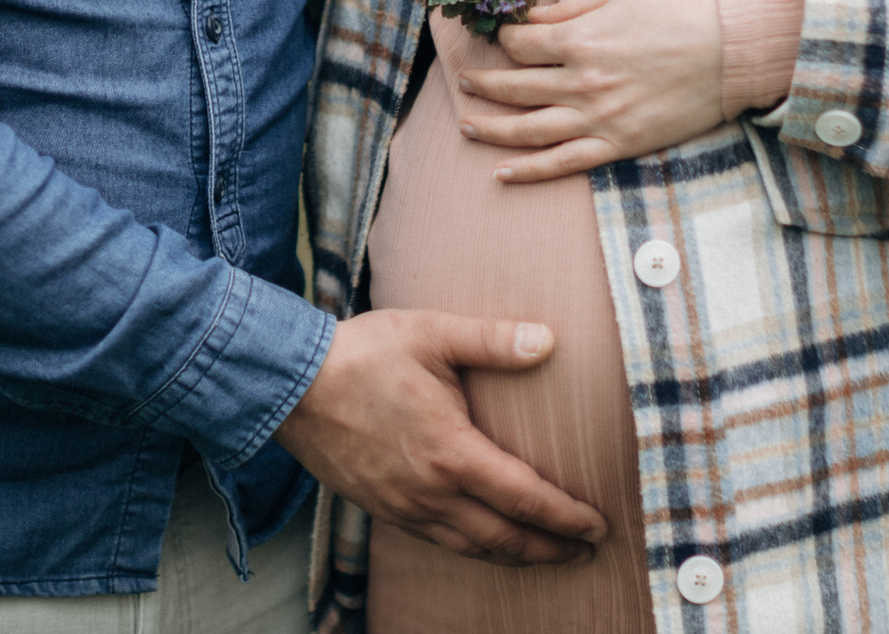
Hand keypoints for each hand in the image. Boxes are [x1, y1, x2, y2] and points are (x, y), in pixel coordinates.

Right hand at [274, 310, 607, 564]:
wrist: (290, 385)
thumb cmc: (364, 354)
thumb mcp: (433, 333)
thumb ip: (493, 340)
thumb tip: (549, 340)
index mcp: (452, 453)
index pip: (525, 499)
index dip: (566, 517)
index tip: (598, 526)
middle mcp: (431, 492)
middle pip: (504, 538)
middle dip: (549, 549)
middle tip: (585, 552)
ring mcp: (404, 506)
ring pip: (471, 548)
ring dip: (513, 556)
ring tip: (545, 555)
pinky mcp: (381, 508)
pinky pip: (438, 542)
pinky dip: (473, 549)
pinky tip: (483, 542)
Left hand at [462, 0, 726, 182]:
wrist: (733, 50)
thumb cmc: (680, 11)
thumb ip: (570, 10)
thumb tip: (529, 19)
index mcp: (581, 41)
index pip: (520, 46)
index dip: (503, 42)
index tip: (500, 40)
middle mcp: (583, 82)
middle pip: (515, 87)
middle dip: (483, 84)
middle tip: (464, 82)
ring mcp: (599, 118)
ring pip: (529, 130)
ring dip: (492, 129)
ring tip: (467, 124)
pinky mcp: (620, 144)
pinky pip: (564, 163)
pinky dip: (529, 171)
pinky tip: (502, 172)